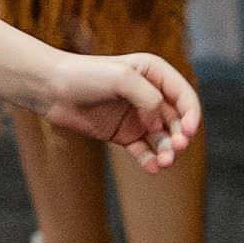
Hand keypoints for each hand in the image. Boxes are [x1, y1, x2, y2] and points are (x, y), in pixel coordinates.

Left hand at [38, 52, 200, 171]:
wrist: (51, 88)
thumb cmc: (85, 75)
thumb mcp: (122, 78)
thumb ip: (149, 97)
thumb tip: (159, 124)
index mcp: (155, 74)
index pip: (185, 97)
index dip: (192, 115)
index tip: (188, 132)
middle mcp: (151, 95)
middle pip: (178, 122)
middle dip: (181, 137)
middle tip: (175, 148)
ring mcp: (138, 117)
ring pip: (164, 139)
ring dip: (168, 152)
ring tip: (163, 162)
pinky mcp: (124, 135)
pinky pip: (145, 152)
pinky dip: (151, 161)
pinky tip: (153, 168)